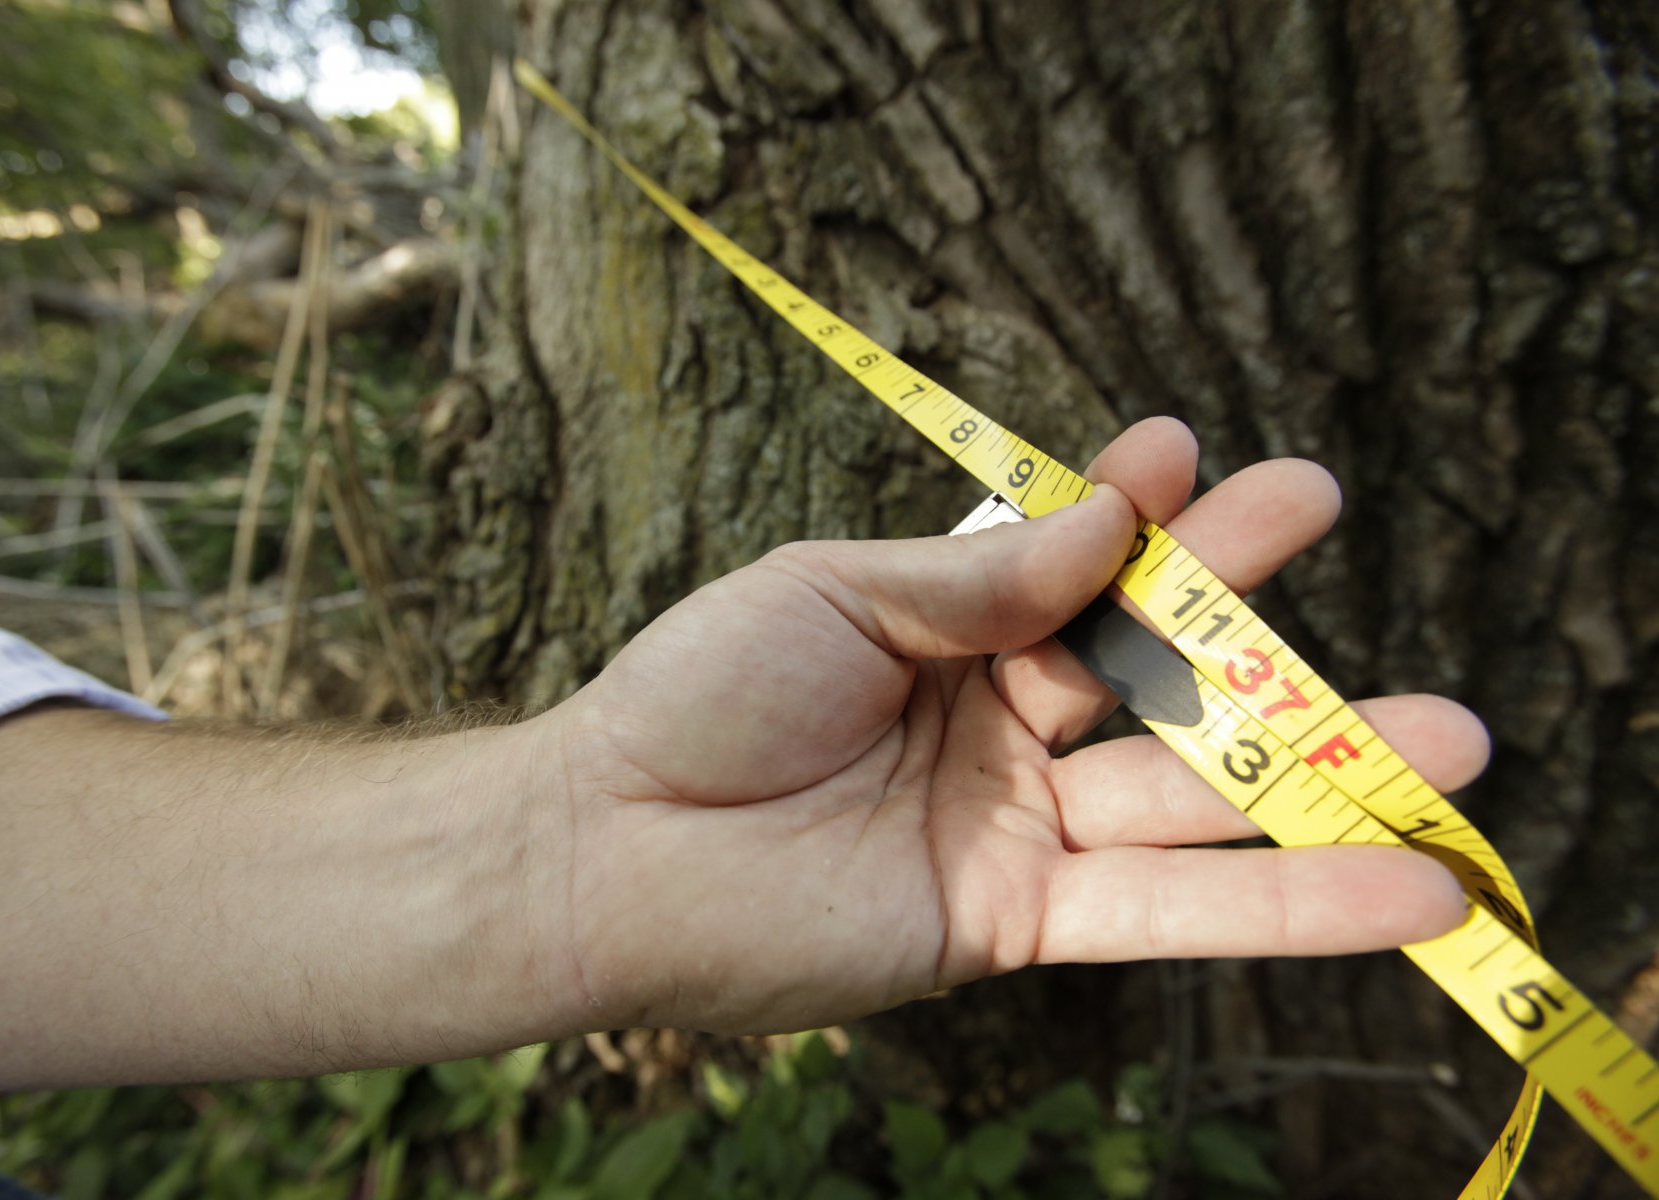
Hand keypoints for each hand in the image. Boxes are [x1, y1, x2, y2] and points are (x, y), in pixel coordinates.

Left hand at [543, 418, 1481, 1035]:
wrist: (611, 848)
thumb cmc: (698, 696)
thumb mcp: (836, 594)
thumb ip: (982, 575)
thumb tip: (1113, 520)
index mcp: (948, 629)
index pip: (1080, 568)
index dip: (1145, 516)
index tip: (1204, 456)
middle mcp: (998, 724)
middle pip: (1150, 669)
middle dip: (1243, 609)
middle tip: (1330, 516)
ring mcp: (1015, 825)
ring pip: (1187, 798)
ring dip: (1315, 772)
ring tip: (1453, 739)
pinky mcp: (1015, 921)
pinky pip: (1163, 910)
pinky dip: (1281, 905)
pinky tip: (1399, 884)